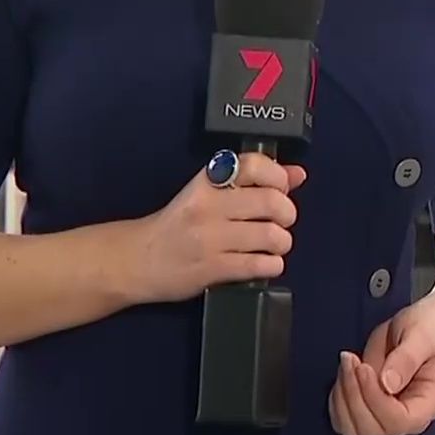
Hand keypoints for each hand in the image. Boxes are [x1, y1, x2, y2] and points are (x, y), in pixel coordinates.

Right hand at [130, 152, 306, 303]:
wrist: (137, 260)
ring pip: (270, 236)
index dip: (278, 176)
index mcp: (207, 181)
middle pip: (271, 202)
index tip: (282, 188)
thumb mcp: (207, 195)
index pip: (253, 165)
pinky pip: (259, 265)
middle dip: (288, 214)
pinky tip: (265, 263)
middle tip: (282, 221)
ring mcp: (209, 239)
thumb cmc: (177, 225)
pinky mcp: (211, 269)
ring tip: (274, 245)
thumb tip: (297, 173)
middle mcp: (208, 206)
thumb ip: (252, 182)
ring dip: (282, 243)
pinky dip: (272, 265)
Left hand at [329, 301, 434, 434]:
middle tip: (351, 360)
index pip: (398, 421)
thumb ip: (407, 358)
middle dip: (354, 395)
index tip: (363, 368)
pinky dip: (336, 400)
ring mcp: (387, 417)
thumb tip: (388, 384)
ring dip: (342, 397)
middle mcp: (409, 417)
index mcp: (430, 402)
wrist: (423, 326)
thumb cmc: (429, 329)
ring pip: (354, 430)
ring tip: (348, 363)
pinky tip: (345, 374)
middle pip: (373, 430)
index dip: (374, 398)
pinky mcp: (369, 410)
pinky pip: (343, 421)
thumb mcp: (422, 336)